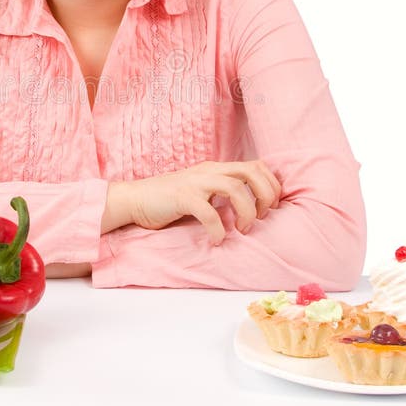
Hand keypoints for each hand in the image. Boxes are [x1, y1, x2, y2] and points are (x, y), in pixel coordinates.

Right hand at [122, 159, 281, 245]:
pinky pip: (208, 212)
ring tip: (243, 230)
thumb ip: (222, 192)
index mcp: (216, 168)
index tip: (270, 207)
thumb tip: (250, 206)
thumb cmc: (169, 200)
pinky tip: (217, 240)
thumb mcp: (202, 190)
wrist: (135, 199)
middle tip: (262, 217)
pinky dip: (218, 228)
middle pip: (251, 171)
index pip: (256, 165)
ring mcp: (195, 182)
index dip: (271, 185)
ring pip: (235, 188)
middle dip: (265, 195)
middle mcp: (209, 171)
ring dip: (246, 211)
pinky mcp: (182, 197)